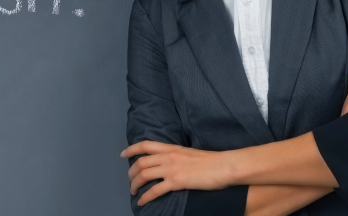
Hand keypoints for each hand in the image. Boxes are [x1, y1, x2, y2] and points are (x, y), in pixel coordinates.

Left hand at [119, 141, 233, 205]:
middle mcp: (168, 156)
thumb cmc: (211, 161)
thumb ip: (177, 155)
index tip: (123, 154)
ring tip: (133, 191)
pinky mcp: (176, 181)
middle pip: (141, 162)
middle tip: (130, 180)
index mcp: (172, 148)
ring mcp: (171, 168)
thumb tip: (170, 161)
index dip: (132, 149)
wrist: (223, 166)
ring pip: (144, 175)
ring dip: (135, 184)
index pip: (145, 145)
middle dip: (131, 172)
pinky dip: (145, 197)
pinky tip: (142, 202)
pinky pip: (155, 190)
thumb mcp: (189, 153)